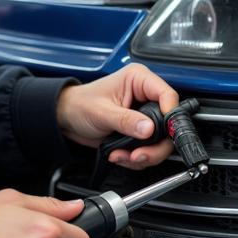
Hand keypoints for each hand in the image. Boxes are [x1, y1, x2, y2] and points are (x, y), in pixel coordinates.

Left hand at [56, 63, 178, 169]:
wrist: (68, 118)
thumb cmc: (80, 104)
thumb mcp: (102, 112)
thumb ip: (126, 120)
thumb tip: (148, 129)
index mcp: (138, 80)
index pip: (167, 95)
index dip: (170, 116)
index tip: (162, 134)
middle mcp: (145, 96)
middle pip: (168, 123)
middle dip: (155, 145)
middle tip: (139, 155)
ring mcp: (144, 115)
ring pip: (161, 140)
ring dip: (144, 154)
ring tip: (124, 156)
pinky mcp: (140, 131)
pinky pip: (149, 149)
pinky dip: (136, 158)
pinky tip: (120, 155)